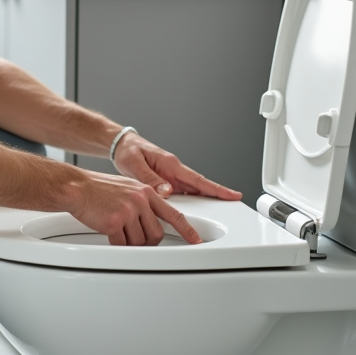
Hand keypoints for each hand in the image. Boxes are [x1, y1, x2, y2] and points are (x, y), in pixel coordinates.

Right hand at [67, 171, 203, 245]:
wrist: (77, 187)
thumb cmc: (98, 189)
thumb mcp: (128, 189)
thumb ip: (143, 203)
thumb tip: (152, 224)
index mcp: (147, 192)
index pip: (174, 213)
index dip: (187, 229)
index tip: (196, 240)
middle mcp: (141, 200)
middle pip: (156, 234)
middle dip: (148, 242)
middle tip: (135, 238)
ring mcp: (129, 210)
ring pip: (140, 241)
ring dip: (130, 242)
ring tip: (118, 231)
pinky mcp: (115, 221)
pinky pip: (122, 244)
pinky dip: (116, 244)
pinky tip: (108, 233)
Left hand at [112, 132, 242, 201]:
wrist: (122, 145)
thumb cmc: (128, 151)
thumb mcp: (136, 165)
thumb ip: (151, 179)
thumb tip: (167, 192)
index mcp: (171, 164)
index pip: (198, 179)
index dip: (216, 188)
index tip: (232, 194)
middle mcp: (174, 170)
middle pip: (201, 185)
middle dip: (218, 194)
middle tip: (234, 201)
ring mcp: (172, 176)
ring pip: (193, 189)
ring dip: (206, 198)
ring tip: (219, 209)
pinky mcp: (167, 180)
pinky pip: (183, 191)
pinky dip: (192, 199)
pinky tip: (196, 208)